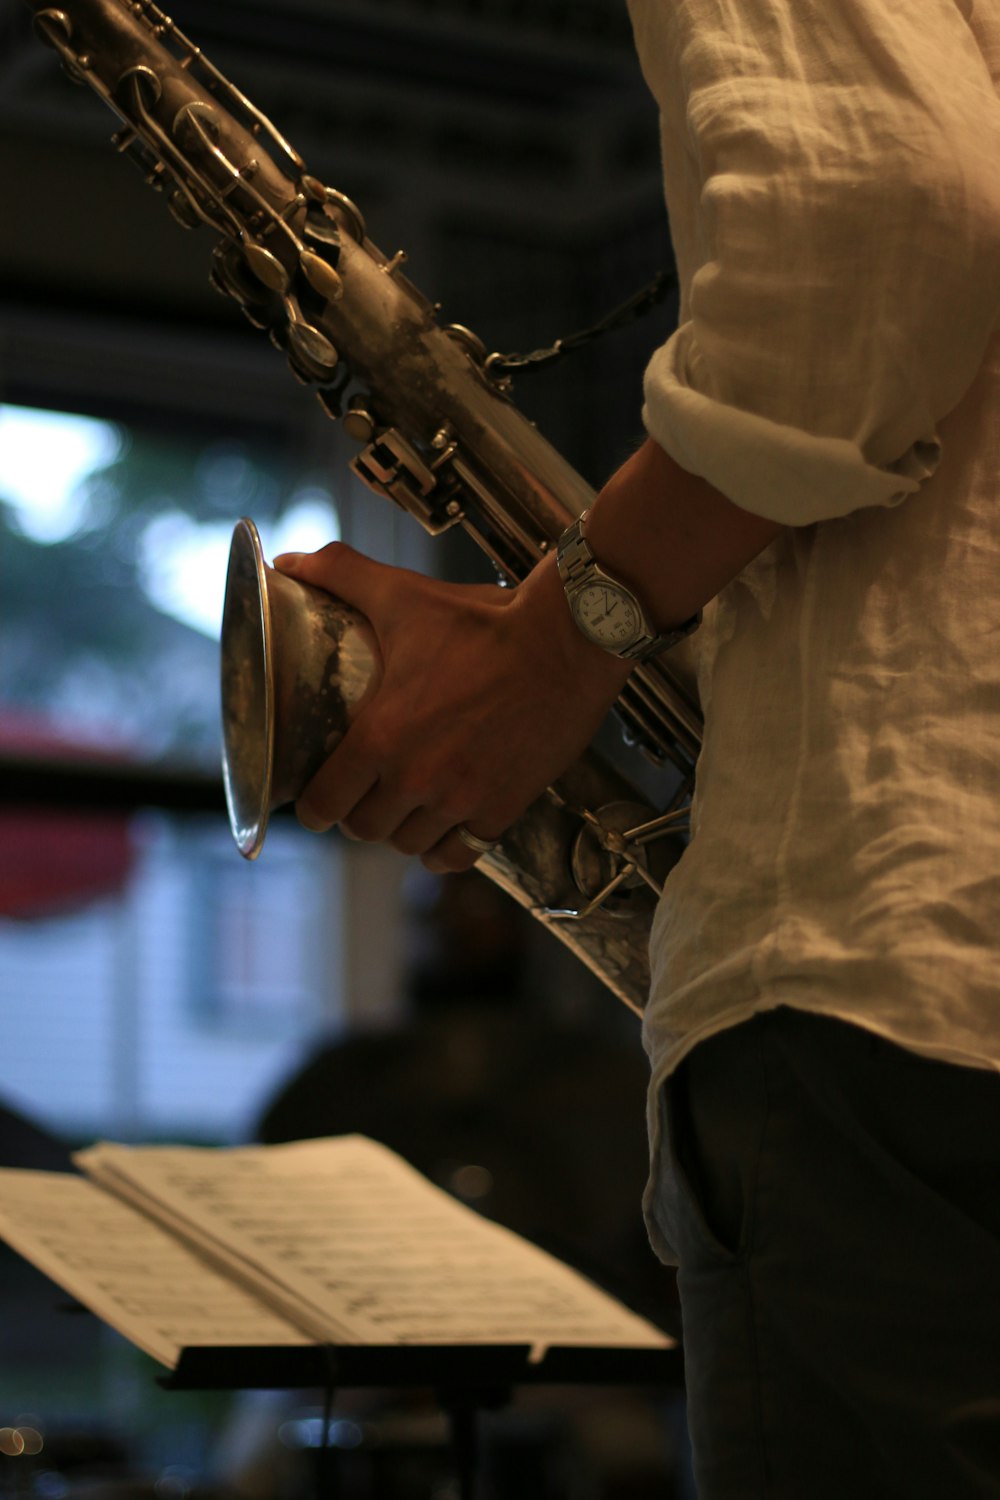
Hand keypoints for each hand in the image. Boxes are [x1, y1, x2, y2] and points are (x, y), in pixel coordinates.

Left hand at [272, 542, 632, 871]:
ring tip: (402, 808)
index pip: (324, 802)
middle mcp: (417, 779)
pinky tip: (442, 832)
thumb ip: (341, 575)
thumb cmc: (484, 621)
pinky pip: (459, 854)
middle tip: (362, 794)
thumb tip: (289, 560)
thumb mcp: (404, 595)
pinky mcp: (503, 809)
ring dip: (400, 830)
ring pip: (409, 844)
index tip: (315, 799)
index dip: (313, 805)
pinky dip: (445, 848)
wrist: (567, 641)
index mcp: (382, 737)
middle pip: (364, 829)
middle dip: (356, 815)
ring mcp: (462, 800)